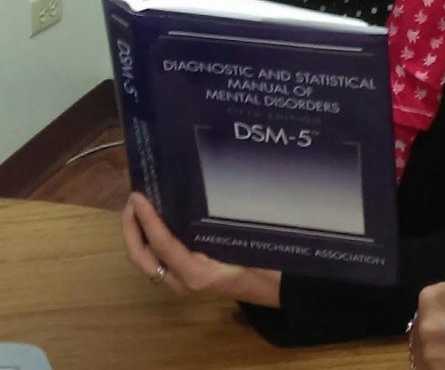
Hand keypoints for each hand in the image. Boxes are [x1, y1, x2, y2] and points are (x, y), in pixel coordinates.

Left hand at [121, 192, 279, 306]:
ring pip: (145, 259)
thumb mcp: (244, 243)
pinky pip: (156, 258)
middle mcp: (182, 281)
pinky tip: (153, 221)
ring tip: (138, 207)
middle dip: (130, 227)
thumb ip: (217, 231)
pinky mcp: (183, 277)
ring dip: (136, 233)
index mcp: (197, 274)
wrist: (272, 290)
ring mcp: (181, 282)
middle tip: (133, 200)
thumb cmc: (264, 265)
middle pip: (141, 256)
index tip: (139, 196)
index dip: (147, 219)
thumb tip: (190, 201)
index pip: (162, 244)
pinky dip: (147, 239)